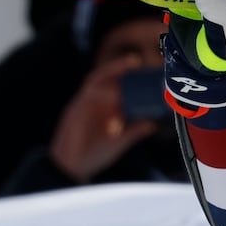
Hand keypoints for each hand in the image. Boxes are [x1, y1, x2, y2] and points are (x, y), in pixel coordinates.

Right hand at [48, 56, 157, 182]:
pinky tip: (114, 81)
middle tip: (145, 61)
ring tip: (132, 62)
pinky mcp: (77, 106)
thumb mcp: (119, 141)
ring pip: (100, 79)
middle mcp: (98, 102)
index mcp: (109, 109)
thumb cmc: (94, 153)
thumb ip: (135, 131)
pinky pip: (89, 90)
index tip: (152, 73)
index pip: (123, 88)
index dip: (136, 79)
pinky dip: (100, 83)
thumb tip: (155, 124)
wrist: (71, 164)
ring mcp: (87, 102)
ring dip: (115, 69)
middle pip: (112, 79)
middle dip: (126, 68)